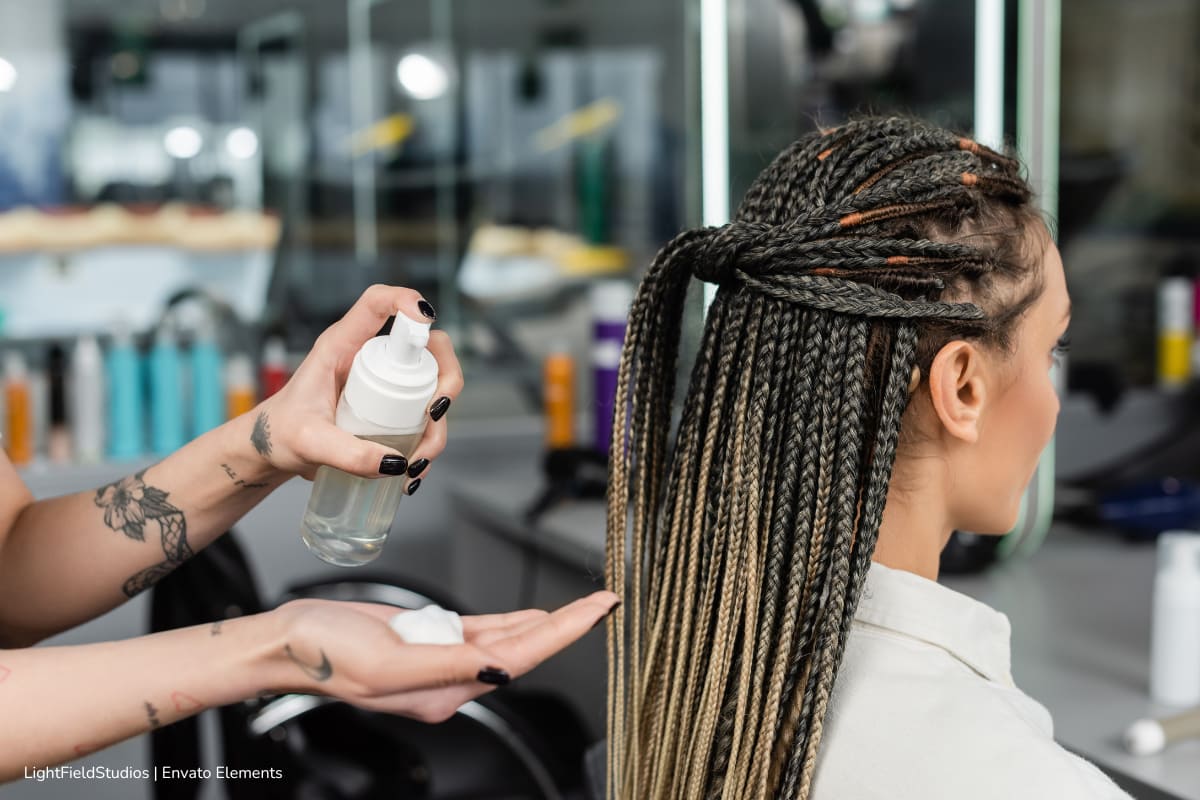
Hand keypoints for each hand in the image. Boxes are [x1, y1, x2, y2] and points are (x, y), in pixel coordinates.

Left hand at [251, 285, 462, 481]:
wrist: (274, 451)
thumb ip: (346, 453)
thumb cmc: (280, 433)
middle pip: (428, 347)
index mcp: (342, 346)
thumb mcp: (308, 442)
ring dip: (437, 426)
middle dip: (445, 379)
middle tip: (433, 415)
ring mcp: (385, 383)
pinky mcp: (391, 409)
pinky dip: (428, 443)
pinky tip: (412, 470)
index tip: (426, 320)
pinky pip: (424, 418)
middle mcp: (370, 358)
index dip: (406, 300)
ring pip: (433, 389)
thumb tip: (395, 462)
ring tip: (414, 464)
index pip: (377, 303)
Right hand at [267, 591, 619, 721]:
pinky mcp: (428, 641)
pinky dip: (512, 621)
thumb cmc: (325, 651)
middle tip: (606, 600)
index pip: (521, 659)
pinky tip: (533, 615)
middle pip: (524, 650)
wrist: (288, 639)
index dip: (564, 632)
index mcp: (445, 693)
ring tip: (585, 607)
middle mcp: (450, 681)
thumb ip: (448, 664)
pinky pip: (481, 631)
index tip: (599, 609)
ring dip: (546, 622)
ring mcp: (440, 661)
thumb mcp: (387, 662)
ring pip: (507, 639)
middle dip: (567, 625)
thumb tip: (504, 664)